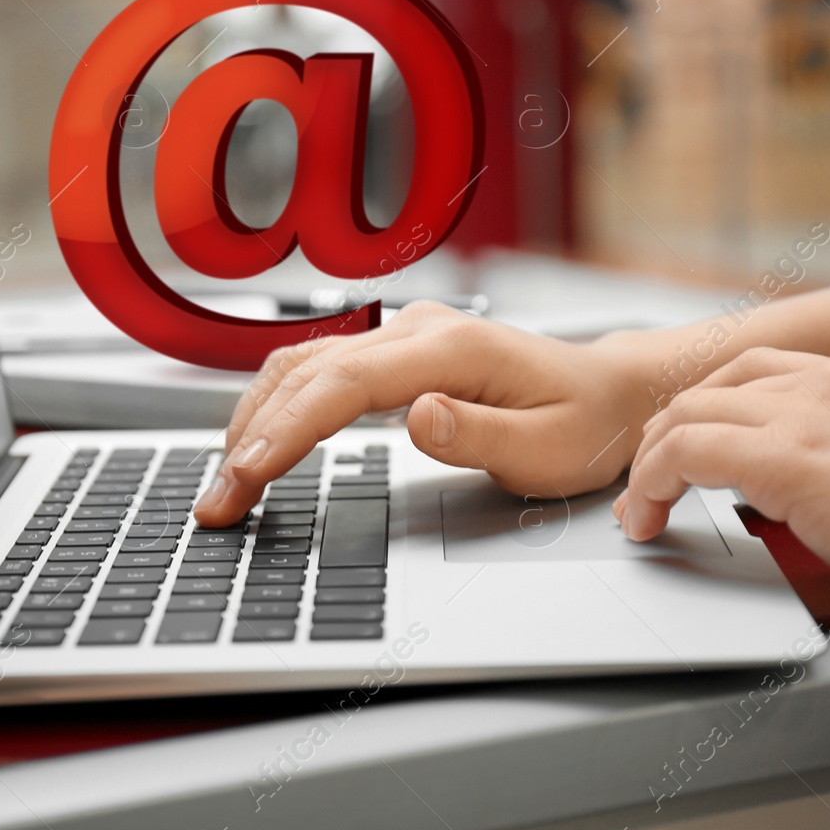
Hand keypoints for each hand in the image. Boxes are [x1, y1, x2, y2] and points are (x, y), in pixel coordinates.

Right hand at [192, 302, 656, 526]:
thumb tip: (414, 418)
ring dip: (255, 417)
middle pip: (308, 372)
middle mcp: (420, 329)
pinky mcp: (398, 351)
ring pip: (303, 363)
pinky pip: (320, 368)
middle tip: (217, 501)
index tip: (248, 473)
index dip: (288, 430)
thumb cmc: (587, 426)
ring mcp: (405, 334)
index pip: (344, 385)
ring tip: (225, 479)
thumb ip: (479, 436)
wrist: (613, 395)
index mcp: (451, 349)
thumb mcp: (548, 450)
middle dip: (253, 436)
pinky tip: (257, 439)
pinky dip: (278, 403)